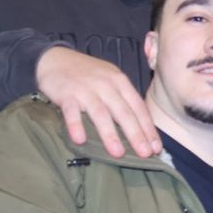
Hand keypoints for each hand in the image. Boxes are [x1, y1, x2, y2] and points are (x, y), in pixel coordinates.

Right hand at [35, 47, 159, 157]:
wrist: (55, 59)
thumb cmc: (88, 74)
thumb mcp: (111, 80)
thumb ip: (124, 100)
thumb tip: (140, 127)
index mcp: (121, 82)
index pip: (139, 108)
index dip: (148, 128)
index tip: (156, 148)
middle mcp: (106, 85)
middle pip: (123, 112)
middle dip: (135, 134)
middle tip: (144, 154)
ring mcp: (86, 89)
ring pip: (101, 113)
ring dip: (110, 134)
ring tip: (118, 153)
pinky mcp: (66, 94)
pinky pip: (72, 111)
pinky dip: (76, 125)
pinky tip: (80, 140)